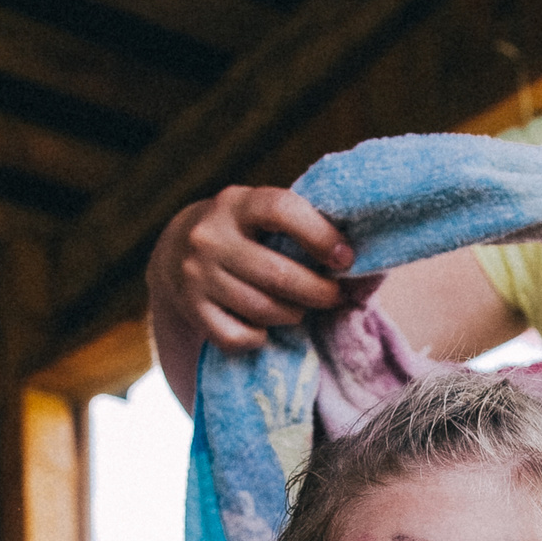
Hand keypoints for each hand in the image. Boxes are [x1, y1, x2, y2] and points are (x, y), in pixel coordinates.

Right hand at [149, 185, 353, 353]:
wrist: (174, 253)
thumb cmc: (244, 234)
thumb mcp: (264, 218)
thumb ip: (305, 230)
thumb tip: (367, 267)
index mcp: (237, 203)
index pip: (281, 210)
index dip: (320, 235)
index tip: (345, 258)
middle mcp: (211, 236)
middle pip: (277, 274)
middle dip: (317, 291)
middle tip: (333, 296)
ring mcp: (196, 275)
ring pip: (261, 309)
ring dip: (292, 314)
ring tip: (299, 309)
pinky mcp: (191, 309)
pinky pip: (237, 337)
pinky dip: (258, 337)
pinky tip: (264, 326)